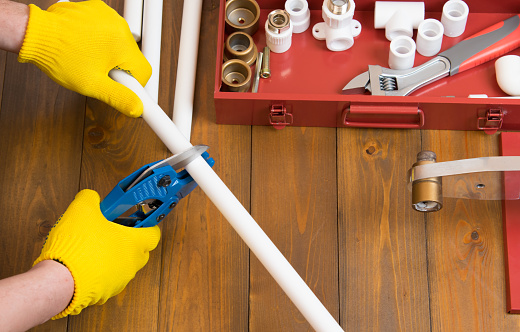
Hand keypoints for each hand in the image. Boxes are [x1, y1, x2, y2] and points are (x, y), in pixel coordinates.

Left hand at [17, 0, 150, 116]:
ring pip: (120, 43)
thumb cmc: (60, 57)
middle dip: (119, 68)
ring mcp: (108, 15)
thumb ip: (119, 98)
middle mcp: (120, 26)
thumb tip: (136, 108)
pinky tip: (85, 45)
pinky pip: (108, 29)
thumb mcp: (92, 85)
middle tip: (98, 72)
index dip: (133, 85)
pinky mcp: (98, 9)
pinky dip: (100, 38)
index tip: (122, 88)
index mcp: (123, 45)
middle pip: (132, 57)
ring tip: (88, 57)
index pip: (144, 71)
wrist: (36, 34)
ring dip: (109, 53)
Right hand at [34, 189, 160, 318]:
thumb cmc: (77, 247)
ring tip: (94, 247)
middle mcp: (131, 265)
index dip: (146, 226)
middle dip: (128, 241)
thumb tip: (90, 197)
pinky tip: (85, 264)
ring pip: (123, 266)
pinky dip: (100, 272)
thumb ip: (90, 199)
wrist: (60, 281)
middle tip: (113, 232)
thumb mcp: (82, 210)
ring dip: (113, 257)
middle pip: (140, 251)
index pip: (153, 235)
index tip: (137, 221)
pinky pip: (108, 280)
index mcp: (134, 244)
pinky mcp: (105, 294)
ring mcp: (119, 281)